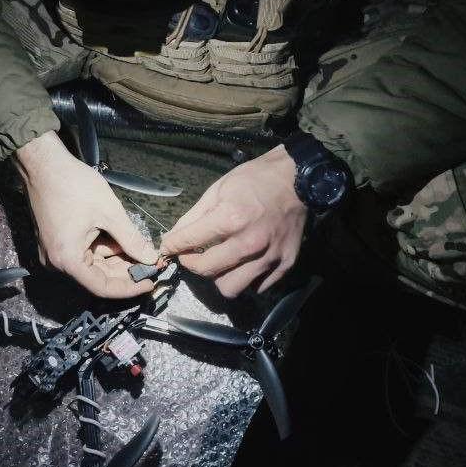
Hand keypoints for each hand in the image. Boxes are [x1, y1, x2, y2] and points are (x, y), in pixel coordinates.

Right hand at [15, 131, 158, 297]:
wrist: (44, 163)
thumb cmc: (74, 185)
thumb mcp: (109, 213)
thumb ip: (132, 239)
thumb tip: (150, 258)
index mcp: (67, 259)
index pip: (102, 287)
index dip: (129, 288)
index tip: (149, 281)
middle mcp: (57, 262)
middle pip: (97, 277)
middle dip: (125, 271)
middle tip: (150, 262)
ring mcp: (55, 252)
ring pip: (93, 264)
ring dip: (116, 258)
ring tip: (140, 248)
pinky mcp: (57, 242)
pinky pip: (84, 252)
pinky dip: (103, 248)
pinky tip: (122, 240)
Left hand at [161, 145, 305, 297]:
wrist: (298, 179)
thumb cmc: (256, 180)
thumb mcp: (218, 188)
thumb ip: (194, 216)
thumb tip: (174, 238)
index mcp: (231, 219)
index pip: (189, 242)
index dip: (172, 247)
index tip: (167, 249)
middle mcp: (250, 243)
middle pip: (207, 271)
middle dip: (192, 264)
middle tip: (193, 255)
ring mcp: (269, 257)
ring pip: (231, 288)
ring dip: (220, 277)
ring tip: (221, 263)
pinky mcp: (285, 264)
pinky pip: (256, 287)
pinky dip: (246, 279)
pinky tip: (244, 264)